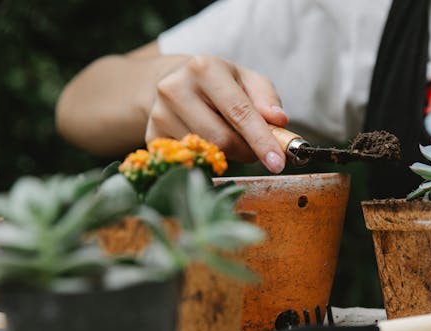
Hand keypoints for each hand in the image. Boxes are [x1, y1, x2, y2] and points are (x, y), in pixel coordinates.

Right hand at [147, 54, 288, 172]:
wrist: (177, 82)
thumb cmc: (221, 84)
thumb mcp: (248, 81)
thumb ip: (267, 99)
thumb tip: (278, 121)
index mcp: (204, 68)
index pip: (239, 112)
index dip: (261, 140)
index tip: (278, 163)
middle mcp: (175, 88)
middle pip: (222, 139)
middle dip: (247, 150)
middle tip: (255, 148)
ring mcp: (159, 114)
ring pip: (208, 153)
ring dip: (230, 155)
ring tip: (229, 136)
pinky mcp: (152, 136)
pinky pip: (192, 161)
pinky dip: (209, 159)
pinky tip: (209, 142)